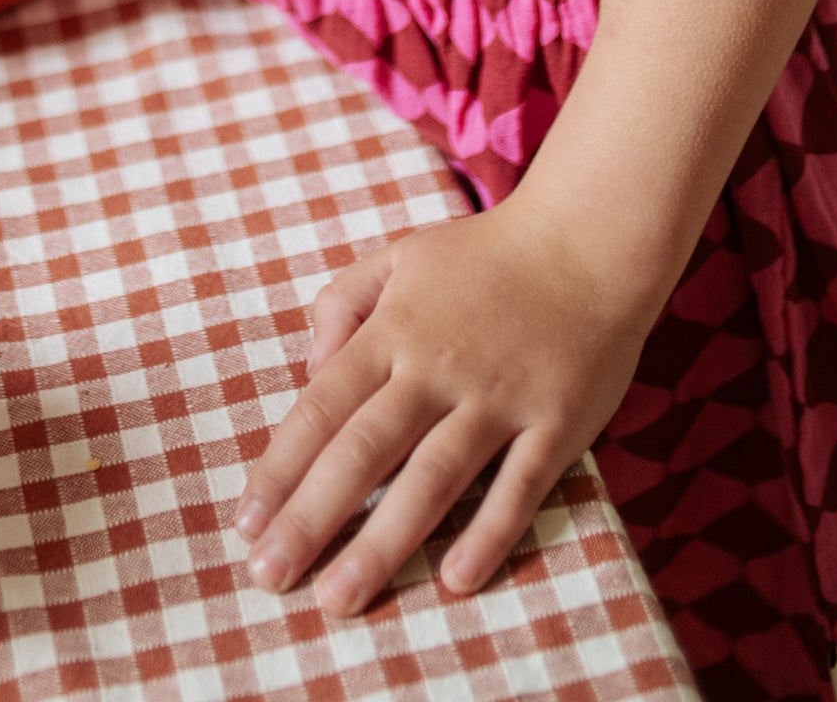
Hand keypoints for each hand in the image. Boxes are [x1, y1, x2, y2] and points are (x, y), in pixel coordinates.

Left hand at [234, 197, 647, 615]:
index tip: (247, 524)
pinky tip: (456, 580)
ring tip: (340, 597)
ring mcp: (498, 397)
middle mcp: (438, 366)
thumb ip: (344, 303)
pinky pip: (519, 487)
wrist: (589, 239)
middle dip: (312, 517)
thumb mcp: (401, 255)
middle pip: (364, 449)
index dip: (281, 468)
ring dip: (384, 541)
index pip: (322, 407)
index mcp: (394, 329)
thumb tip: (309, 370)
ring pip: (433, 478)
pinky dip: (489, 533)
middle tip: (270, 577)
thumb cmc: (486, 255)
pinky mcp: (555, 422)